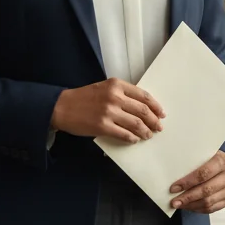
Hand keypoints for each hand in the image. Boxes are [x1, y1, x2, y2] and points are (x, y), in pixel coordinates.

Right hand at [50, 78, 165, 143]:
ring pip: (136, 124)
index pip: (143, 96)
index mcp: (116, 85)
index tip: (161, 113)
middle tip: (158, 127)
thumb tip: (141, 107)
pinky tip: (135, 139)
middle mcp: (114, 97)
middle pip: (143, 111)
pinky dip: (132, 138)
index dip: (155, 106)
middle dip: (154, 121)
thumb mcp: (104, 87)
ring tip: (148, 135)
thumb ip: (121, 93)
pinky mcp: (103, 126)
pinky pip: (124, 134)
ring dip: (145, 131)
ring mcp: (109, 112)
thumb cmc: (83, 97)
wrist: (62, 107)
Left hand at [169, 151, 224, 213]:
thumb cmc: (208, 159)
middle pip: (206, 190)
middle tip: (174, 201)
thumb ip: (191, 161)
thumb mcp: (202, 155)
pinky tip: (188, 206)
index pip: (203, 174)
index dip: (187, 182)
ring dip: (191, 205)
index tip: (173, 188)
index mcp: (222, 161)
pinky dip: (198, 209)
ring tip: (179, 205)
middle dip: (188, 197)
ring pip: (209, 201)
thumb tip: (170, 173)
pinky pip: (212, 208)